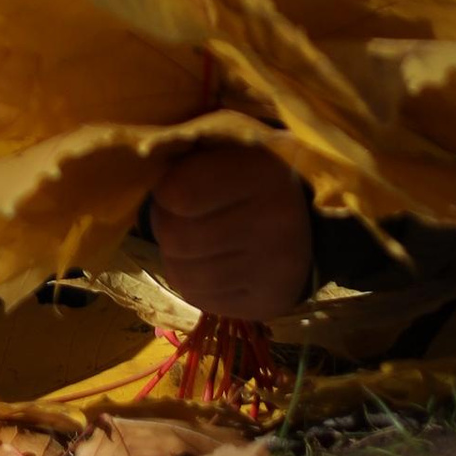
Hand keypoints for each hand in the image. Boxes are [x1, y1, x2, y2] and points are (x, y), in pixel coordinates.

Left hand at [151, 143, 312, 320]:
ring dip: (175, 258)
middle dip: (164, 226)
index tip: (171, 189)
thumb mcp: (234, 151)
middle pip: (177, 238)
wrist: (313, 230)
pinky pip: (201, 300)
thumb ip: (194, 155)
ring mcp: (270, 270)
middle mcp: (271, 223)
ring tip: (189, 243)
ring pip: (183, 275)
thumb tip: (142, 168)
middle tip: (174, 218)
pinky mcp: (265, 305)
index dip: (164, 192)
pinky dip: (193, 283)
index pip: (180, 193)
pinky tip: (207, 265)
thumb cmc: (257, 182)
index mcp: (261, 174)